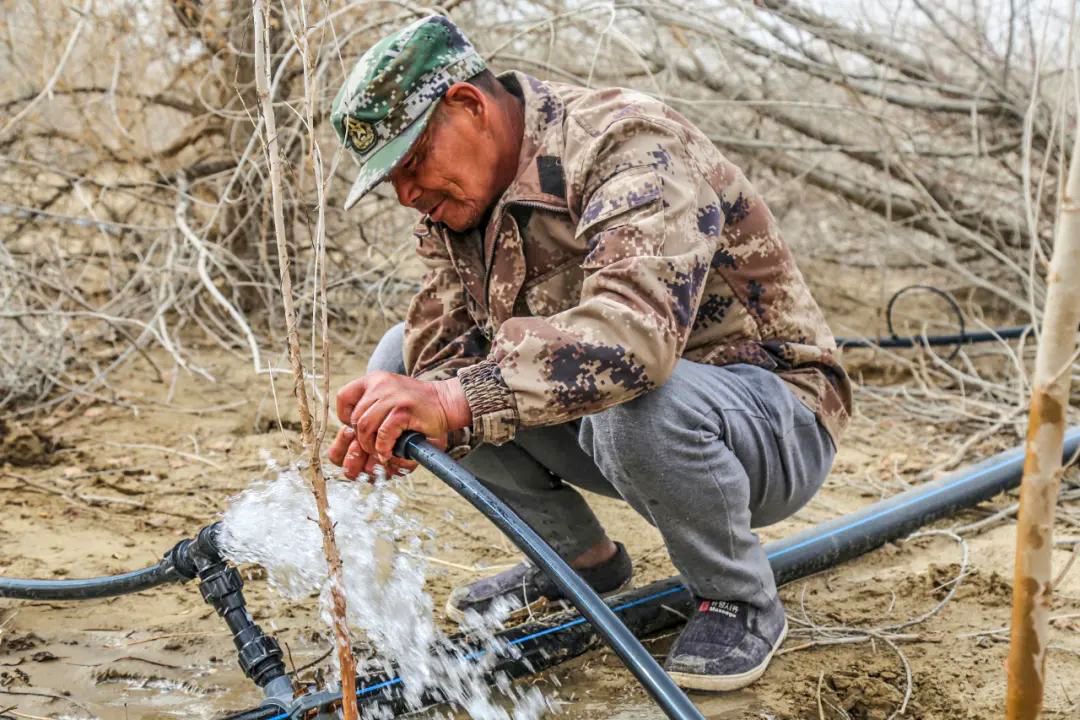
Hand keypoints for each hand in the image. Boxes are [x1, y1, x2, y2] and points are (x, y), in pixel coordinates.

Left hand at [327, 371, 470, 480]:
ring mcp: (392, 397)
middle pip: (354, 419)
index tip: (357, 429)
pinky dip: (383, 448)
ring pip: (364, 427)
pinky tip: (389, 452)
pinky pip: (382, 434)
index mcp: (375, 380)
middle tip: (373, 449)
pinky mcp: (402, 411)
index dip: (346, 418)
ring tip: (382, 451)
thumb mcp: (390, 401)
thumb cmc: (419, 409)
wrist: (447, 403)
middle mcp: (380, 385)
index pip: (344, 397)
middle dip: (361, 440)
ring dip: (371, 446)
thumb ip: (371, 413)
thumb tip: (348, 440)